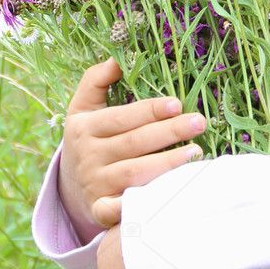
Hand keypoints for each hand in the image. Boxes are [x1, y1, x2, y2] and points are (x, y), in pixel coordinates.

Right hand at [58, 57, 206, 239]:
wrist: (70, 183)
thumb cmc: (89, 136)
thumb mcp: (84, 106)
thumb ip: (97, 80)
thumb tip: (117, 58)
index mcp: (85, 128)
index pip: (122, 118)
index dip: (150, 110)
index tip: (177, 103)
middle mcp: (89, 158)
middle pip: (133, 144)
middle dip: (169, 132)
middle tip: (199, 122)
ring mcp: (96, 186)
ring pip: (135, 175)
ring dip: (167, 163)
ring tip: (196, 151)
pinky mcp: (101, 210)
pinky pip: (123, 209)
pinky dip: (143, 203)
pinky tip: (169, 192)